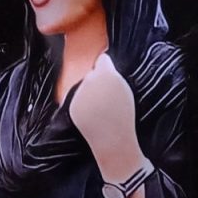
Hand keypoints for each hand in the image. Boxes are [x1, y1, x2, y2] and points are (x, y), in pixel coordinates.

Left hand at [68, 53, 139, 178]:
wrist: (112, 138)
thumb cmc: (123, 115)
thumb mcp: (125, 90)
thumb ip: (113, 75)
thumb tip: (102, 62)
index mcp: (107, 74)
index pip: (102, 59)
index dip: (105, 66)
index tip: (108, 71)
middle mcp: (90, 80)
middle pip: (92, 74)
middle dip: (97, 81)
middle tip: (107, 96)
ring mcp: (80, 92)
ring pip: (83, 86)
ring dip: (89, 93)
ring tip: (100, 108)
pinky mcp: (72, 104)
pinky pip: (77, 99)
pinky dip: (83, 105)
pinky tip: (92, 114)